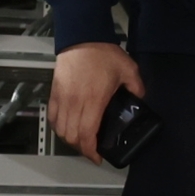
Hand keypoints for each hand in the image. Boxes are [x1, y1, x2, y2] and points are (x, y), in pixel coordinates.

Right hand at [52, 41, 142, 159]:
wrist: (82, 37)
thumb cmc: (104, 54)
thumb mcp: (128, 69)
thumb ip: (136, 87)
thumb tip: (140, 99)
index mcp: (94, 100)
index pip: (87, 134)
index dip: (90, 151)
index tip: (98, 158)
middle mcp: (75, 103)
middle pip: (72, 136)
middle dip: (82, 149)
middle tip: (92, 151)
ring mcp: (63, 98)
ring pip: (61, 129)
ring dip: (70, 140)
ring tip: (81, 142)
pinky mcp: (55, 93)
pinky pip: (53, 117)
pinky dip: (59, 128)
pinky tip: (67, 129)